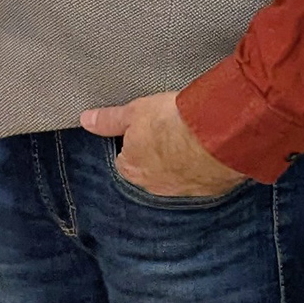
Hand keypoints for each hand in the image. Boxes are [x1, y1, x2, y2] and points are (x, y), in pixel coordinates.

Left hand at [80, 91, 245, 199]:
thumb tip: (87, 120)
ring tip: (192, 140)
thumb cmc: (172, 123)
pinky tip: (211, 151)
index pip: (125, 162)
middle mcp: (157, 186)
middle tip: (169, 133)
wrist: (216, 135)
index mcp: (133, 170)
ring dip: (184, 163)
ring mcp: (185, 190)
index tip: (143, 132)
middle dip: (159, 156)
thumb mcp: (134, 112)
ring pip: (179, 178)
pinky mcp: (212, 189)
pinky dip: (206, 167)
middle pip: (152, 172)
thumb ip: (110, 119)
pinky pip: (205, 179)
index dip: (133, 145)